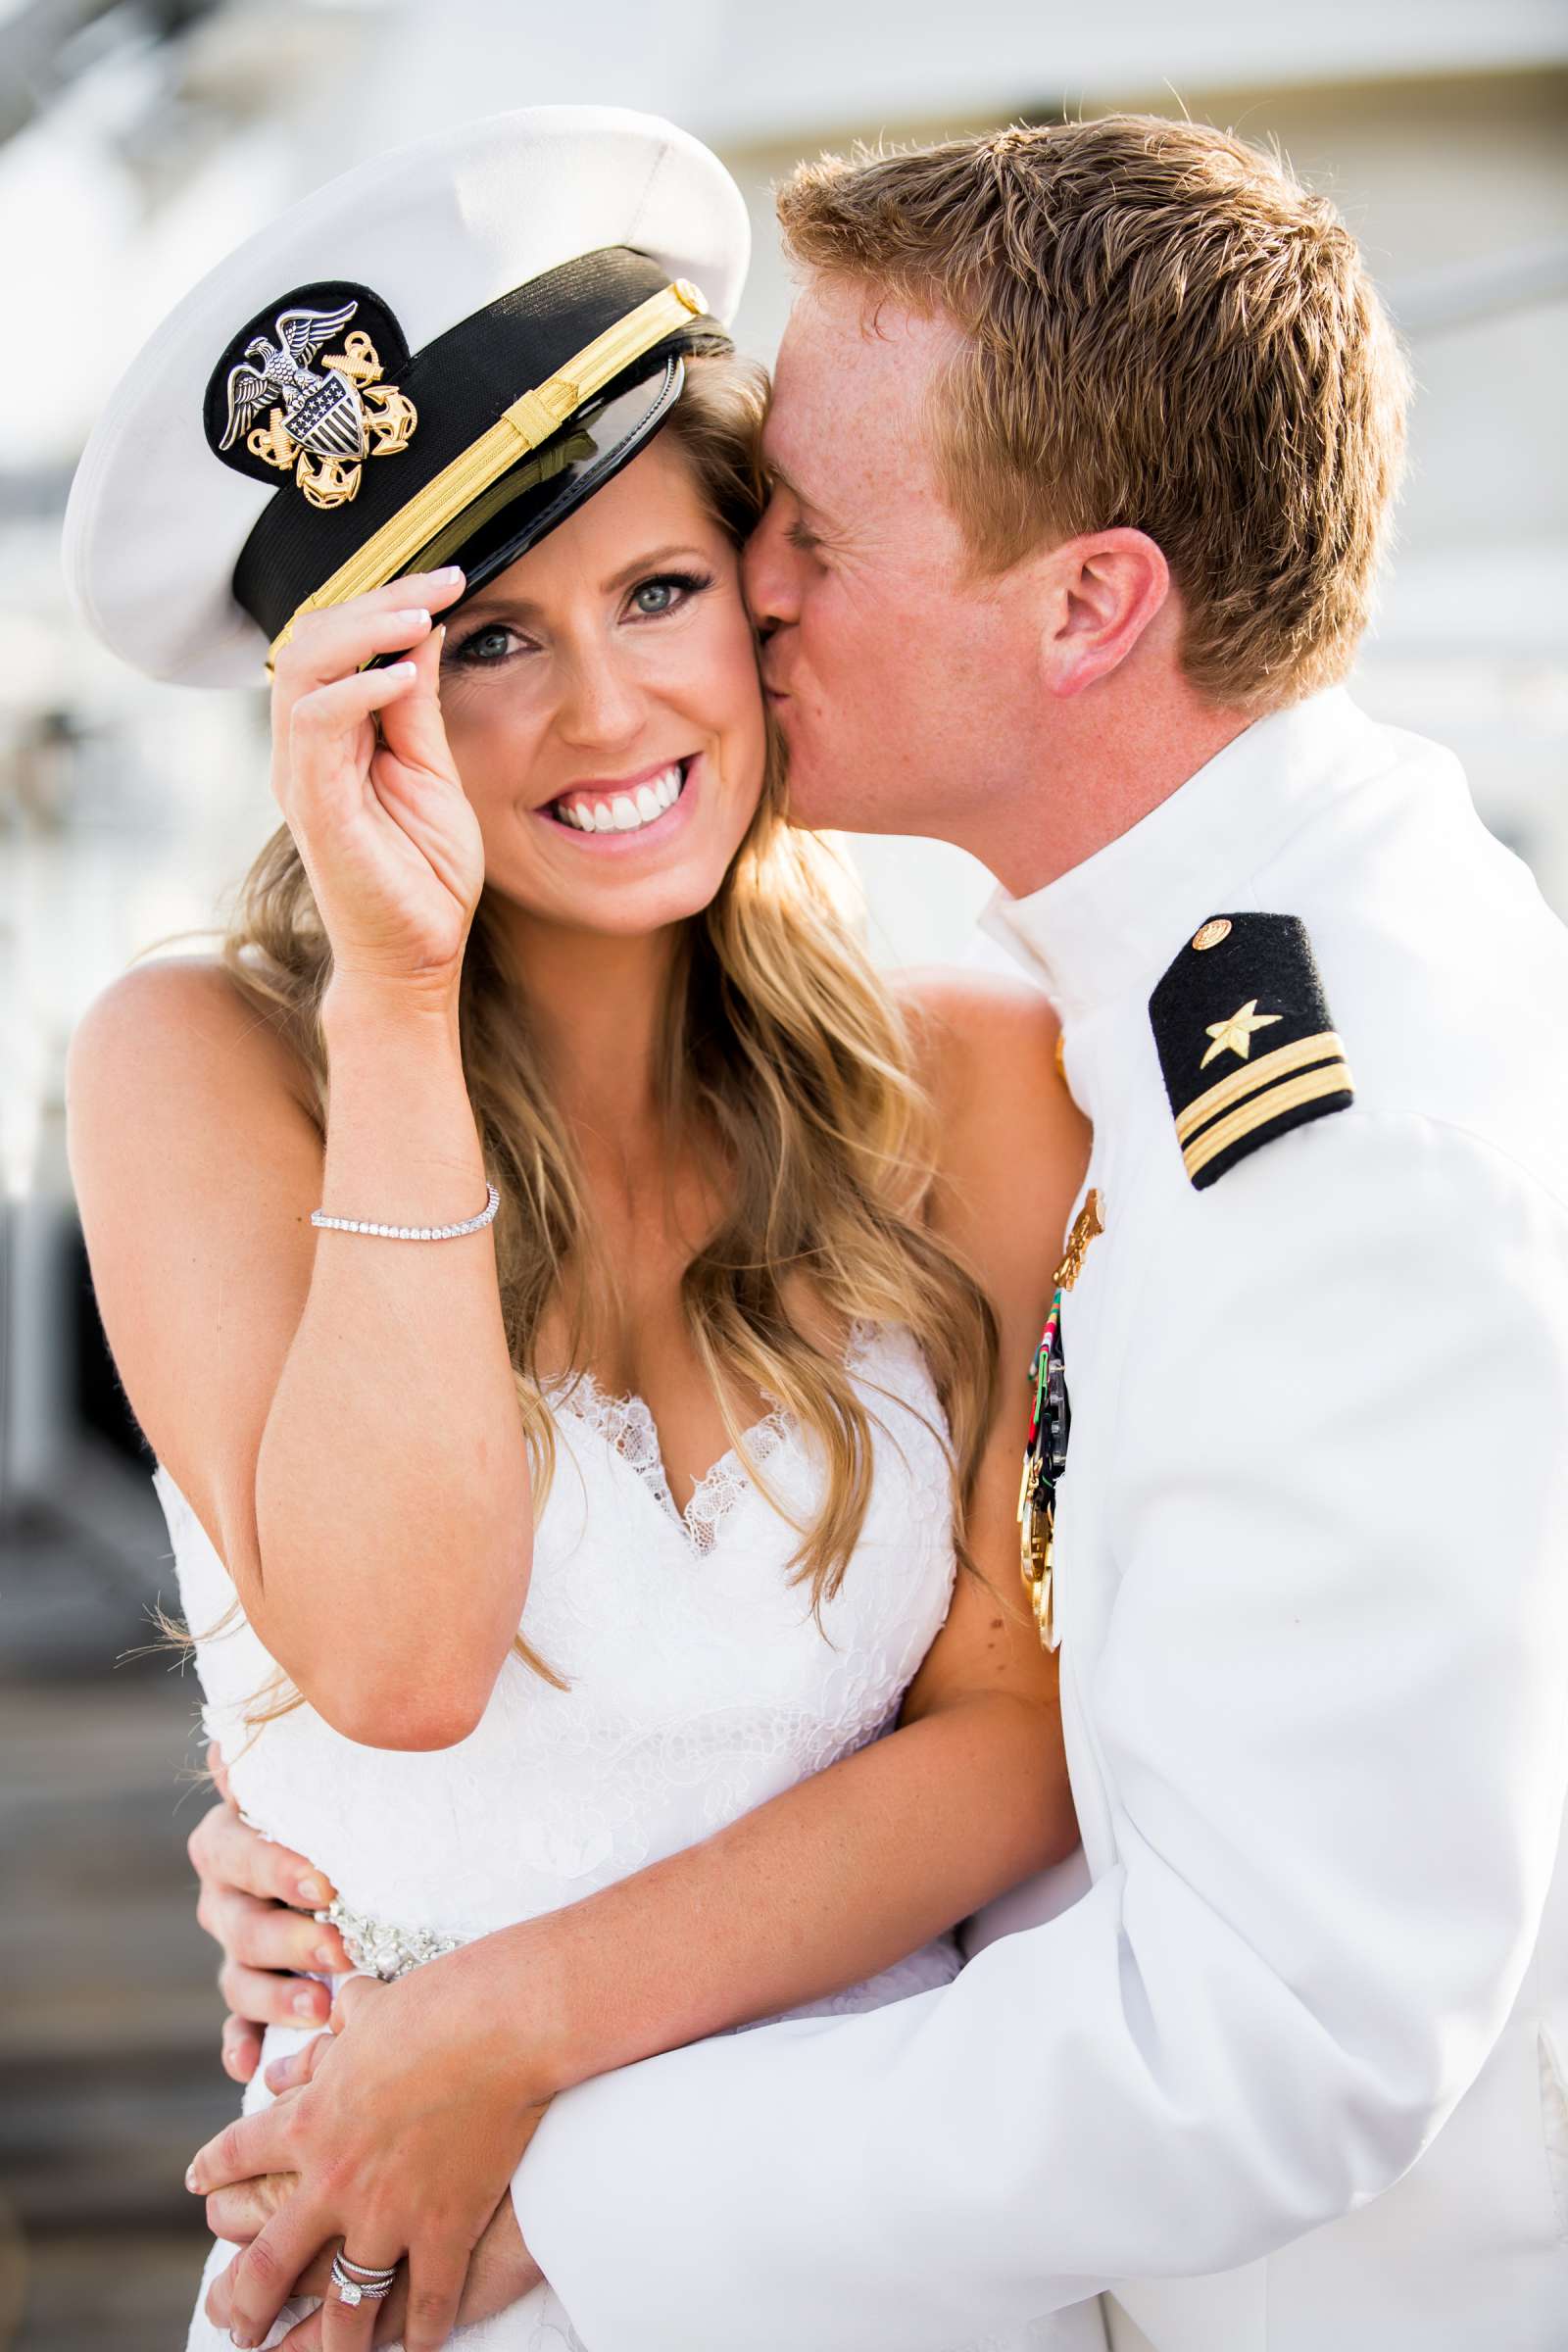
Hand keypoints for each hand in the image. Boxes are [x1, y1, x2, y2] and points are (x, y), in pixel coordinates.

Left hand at [187, 1944, 553, 2351]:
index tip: (199, 2187)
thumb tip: (299, 2043)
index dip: (213, 2173)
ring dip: (330, 2345)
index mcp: (308, 2121)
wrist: (504, 2025)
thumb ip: (328, 2039)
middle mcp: (333, 2180)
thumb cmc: (438, 2006)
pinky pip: (427, 2305)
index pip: (237, 2156)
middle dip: (245, 2308)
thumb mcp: (369, 2014)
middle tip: (238, 2328)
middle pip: (266, 2267)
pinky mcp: (442, 2230)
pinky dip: (422, 2334)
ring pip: (342, 2307)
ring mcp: (387, 2213)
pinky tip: (418, 2346)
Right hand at [188, 1745, 349, 2081]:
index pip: (238, 1852)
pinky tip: (251, 2068)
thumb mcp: (324, 1777)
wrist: (360, 1853)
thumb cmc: (345, 1801)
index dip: (276, 1869)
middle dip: (291, 1940)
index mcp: (232, 1838)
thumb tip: (234, 1739)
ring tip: (321, 2011)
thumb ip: (292, 1759)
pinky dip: (242, 2048)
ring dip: (276, 1999)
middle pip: (242, 1924)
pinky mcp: (252, 1994)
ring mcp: (236, 1948)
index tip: (324, 1883)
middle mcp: (225, 1894)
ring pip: (240, 1980)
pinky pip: (237, 2028)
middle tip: (340, 1948)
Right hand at [270, 566, 483, 1000]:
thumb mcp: (433, 771)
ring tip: (420, 616)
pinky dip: (356, 690)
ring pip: (302, 667)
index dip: (387, 599)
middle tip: (440, 583)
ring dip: (364, 630)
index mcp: (330, 736)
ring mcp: (303, 776)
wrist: (416, 960)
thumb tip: (424, 631)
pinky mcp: (314, 807)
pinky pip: (315, 725)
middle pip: (312, 639)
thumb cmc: (422, 876)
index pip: (337, 641)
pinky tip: (402, 676)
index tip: (451, 576)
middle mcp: (304, 749)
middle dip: (376, 599)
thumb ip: (418, 705)